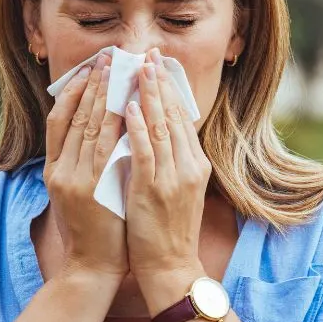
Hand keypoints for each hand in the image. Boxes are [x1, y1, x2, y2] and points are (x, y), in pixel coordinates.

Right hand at [44, 50, 128, 280]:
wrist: (93, 266)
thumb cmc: (93, 230)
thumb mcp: (79, 192)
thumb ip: (84, 162)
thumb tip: (103, 128)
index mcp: (53, 169)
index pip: (59, 119)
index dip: (73, 91)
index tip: (89, 68)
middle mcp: (60, 170)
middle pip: (75, 116)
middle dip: (93, 84)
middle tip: (107, 57)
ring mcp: (74, 179)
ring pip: (89, 126)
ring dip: (106, 94)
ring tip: (119, 69)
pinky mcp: (91, 189)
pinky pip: (105, 148)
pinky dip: (116, 123)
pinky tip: (128, 104)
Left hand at [123, 50, 209, 306]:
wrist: (171, 267)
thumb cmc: (168, 232)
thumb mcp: (177, 191)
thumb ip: (171, 162)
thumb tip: (155, 132)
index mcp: (195, 165)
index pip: (181, 118)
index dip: (169, 90)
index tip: (158, 66)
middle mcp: (188, 166)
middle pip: (173, 115)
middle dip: (160, 83)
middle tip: (149, 54)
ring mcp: (173, 177)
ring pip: (160, 127)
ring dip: (147, 95)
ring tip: (138, 69)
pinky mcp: (154, 189)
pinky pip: (145, 151)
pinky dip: (137, 127)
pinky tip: (127, 107)